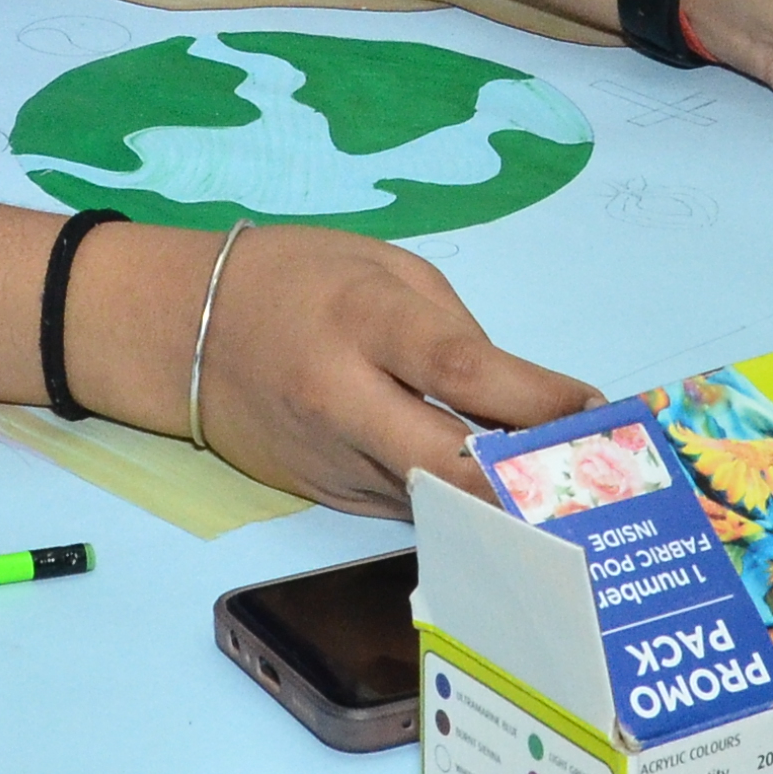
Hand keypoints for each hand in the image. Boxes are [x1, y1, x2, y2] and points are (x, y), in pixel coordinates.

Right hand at [188, 228, 598, 515]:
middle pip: (447, 466)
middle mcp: (341, 400)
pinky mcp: (322, 496)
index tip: (596, 412)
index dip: (536, 400)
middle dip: (521, 482)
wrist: (175, 330)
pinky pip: (405, 508)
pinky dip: (452, 505)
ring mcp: (329, 460)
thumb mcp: (381, 265)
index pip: (461, 369)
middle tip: (584, 482)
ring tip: (558, 494)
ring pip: (433, 503)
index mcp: (362, 320)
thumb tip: (518, 401)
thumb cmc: (292, 279)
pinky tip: (491, 497)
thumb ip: (453, 328)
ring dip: (496, 502)